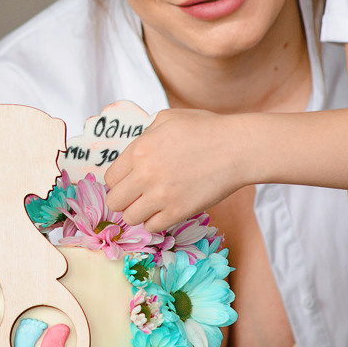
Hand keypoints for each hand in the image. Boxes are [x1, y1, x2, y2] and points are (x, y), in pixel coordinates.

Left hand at [103, 108, 248, 230]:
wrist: (238, 148)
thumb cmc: (206, 129)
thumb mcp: (168, 119)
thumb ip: (145, 135)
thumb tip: (134, 153)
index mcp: (139, 150)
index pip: (110, 178)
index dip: (119, 182)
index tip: (129, 183)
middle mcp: (145, 174)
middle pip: (115, 202)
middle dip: (124, 200)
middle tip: (138, 196)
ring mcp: (161, 195)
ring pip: (130, 218)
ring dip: (139, 213)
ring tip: (152, 205)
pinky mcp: (178, 211)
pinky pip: (152, 227)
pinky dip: (156, 222)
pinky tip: (166, 211)